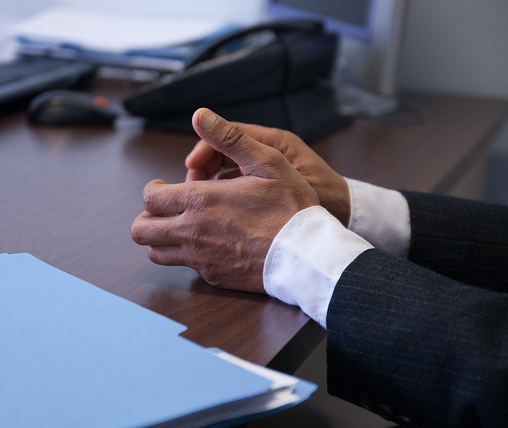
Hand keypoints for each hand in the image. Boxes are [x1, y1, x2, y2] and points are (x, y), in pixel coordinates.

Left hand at [131, 108, 318, 293]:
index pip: (148, 198)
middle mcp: (192, 231)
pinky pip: (184, 266)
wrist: (307, 256)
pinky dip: (186, 255)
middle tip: (164, 210)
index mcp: (200, 200)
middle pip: (140, 230)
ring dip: (160, 239)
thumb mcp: (267, 162)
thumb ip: (230, 138)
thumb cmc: (291, 208)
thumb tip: (200, 115)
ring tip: (179, 228)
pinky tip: (206, 244)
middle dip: (147, 217)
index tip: (164, 188)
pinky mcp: (212, 276)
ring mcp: (200, 257)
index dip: (151, 190)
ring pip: (156, 253)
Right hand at [186, 120, 349, 225]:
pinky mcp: (266, 187)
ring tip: (201, 200)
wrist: (348, 217)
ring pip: (224, 170)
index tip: (191, 170)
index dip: (204, 150)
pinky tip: (216, 208)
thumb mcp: (283, 173)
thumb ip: (248, 152)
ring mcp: (266, 171)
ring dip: (209, 183)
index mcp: (274, 143)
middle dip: (203, 168)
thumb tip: (208, 124)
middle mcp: (268, 152)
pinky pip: (234, 185)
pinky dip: (221, 194)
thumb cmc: (323, 194)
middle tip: (193, 189)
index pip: (226, 135)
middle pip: (221, 152)